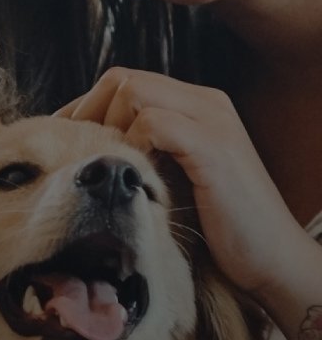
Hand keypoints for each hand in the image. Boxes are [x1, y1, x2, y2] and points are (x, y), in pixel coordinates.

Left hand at [56, 67, 306, 299]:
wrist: (274, 261)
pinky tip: (136, 175)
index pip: (126, 80)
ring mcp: (213, 120)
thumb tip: (92, 140)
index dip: (88, 106)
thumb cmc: (218, 224)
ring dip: (110, 127)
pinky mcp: (214, 147)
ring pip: (133, 91)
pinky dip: (134, 145)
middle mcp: (206, 101)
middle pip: (123, 78)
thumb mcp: (176, 174)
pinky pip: (154, 123)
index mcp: (196, 103)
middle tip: (76, 151)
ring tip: (109, 165)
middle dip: (89, 111)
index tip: (66, 138)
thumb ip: (147, 147)